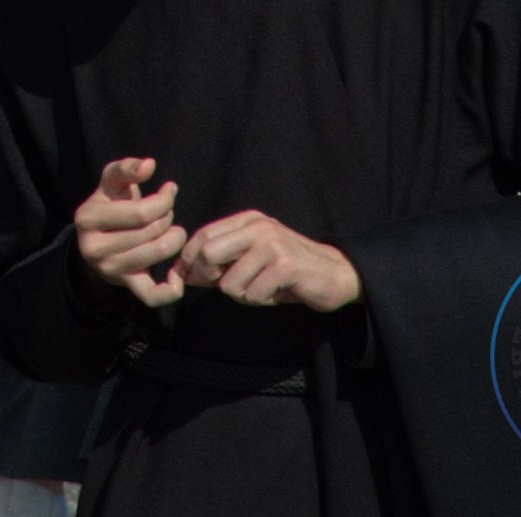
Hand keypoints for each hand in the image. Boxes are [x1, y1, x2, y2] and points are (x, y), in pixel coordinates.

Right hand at [73, 157, 186, 307]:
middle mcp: (94, 247)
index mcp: (88, 218)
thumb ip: (127, 168)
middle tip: (169, 212)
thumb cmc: (108, 204)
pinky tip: (177, 274)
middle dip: (168, 218)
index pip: (140, 212)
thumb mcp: (111, 182)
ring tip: (175, 231)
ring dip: (175, 240)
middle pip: (150, 233)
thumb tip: (149, 165)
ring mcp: (109, 269)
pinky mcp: (125, 286)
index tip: (168, 192)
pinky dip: (171, 289)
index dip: (163, 201)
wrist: (96, 240)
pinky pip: (152, 296)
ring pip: (155, 256)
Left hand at [173, 210, 361, 311]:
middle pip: (208, 253)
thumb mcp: (253, 256)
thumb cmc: (288, 269)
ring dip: (242, 295)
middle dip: (208, 277)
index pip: (202, 235)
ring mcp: (271, 244)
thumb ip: (222, 260)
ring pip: (230, 282)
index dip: (190, 260)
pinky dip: (261, 301)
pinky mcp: (284, 266)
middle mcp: (257, 227)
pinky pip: (252, 294)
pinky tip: (278, 293)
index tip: (192, 278)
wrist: (336, 273)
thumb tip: (184, 273)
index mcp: (247, 220)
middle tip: (227, 287)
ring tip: (263, 288)